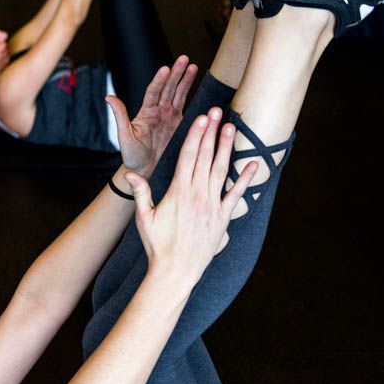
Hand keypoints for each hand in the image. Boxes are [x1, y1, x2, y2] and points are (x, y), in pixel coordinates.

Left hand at [107, 55, 196, 178]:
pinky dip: (195, 99)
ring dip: (186, 80)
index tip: (166, 68)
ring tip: (194, 66)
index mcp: (146, 112)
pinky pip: (189, 110)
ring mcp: (171, 118)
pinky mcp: (180, 126)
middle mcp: (159, 112)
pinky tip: (202, 88)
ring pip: (180, 95)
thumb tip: (108, 97)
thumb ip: (120, 116)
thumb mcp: (124, 136)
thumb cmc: (132, 156)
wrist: (144, 172)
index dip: (160, 80)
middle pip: (169, 88)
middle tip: (184, 59)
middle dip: (177, 73)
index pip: (154, 91)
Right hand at [122, 108, 257, 283]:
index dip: (195, 135)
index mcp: (178, 192)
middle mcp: (197, 196)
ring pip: (221, 170)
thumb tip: (131, 175)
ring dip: (226, 147)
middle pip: (205, 157)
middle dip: (211, 132)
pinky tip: (253, 163)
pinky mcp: (223, 219)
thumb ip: (141, 193)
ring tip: (231, 127)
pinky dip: (245, 179)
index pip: (188, 156)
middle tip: (217, 111)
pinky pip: (236, 195)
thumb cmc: (158, 246)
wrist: (176, 272)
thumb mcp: (144, 218)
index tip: (201, 117)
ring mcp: (212, 206)